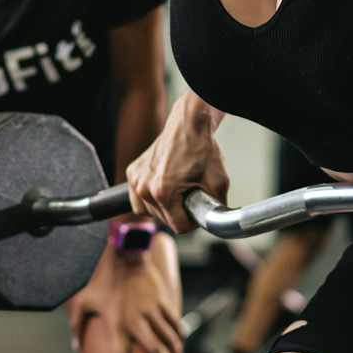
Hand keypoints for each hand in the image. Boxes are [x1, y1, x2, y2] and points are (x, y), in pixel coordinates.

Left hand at [68, 242, 183, 352]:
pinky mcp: (163, 302)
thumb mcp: (84, 301)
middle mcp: (137, 320)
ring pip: (169, 339)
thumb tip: (74, 347)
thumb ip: (77, 325)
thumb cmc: (102, 279)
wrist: (126, 254)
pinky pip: (174, 323)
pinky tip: (181, 347)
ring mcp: (152, 311)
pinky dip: (179, 337)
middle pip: (155, 351)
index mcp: (118, 323)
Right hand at [126, 92, 229, 234]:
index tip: (198, 209)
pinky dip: (151, 197)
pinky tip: (164, 186)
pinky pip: (139, 198)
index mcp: (164, 193)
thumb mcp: (219, 184)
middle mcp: (144, 188)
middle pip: (164, 221)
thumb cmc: (202, 150)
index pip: (179, 227)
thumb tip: (214, 224)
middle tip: (190, 194)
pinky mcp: (132, 172)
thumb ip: (216, 210)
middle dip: (179, 212)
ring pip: (149, 212)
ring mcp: (136, 180)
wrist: (188, 125)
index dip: (193, 221)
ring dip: (164, 208)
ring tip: (177, 191)